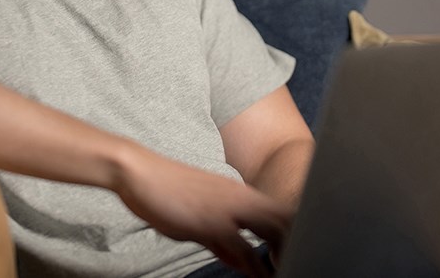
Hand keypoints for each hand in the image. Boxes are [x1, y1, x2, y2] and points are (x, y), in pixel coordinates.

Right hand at [112, 147, 291, 277]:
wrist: (139, 171)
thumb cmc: (167, 191)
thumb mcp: (200, 216)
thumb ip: (223, 239)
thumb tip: (240, 261)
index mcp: (239, 193)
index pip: (280, 211)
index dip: (295, 231)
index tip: (299, 252)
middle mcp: (239, 198)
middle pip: (285, 220)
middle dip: (296, 244)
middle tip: (300, 264)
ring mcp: (227, 209)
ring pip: (272, 231)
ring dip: (282, 255)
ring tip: (288, 272)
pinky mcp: (211, 222)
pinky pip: (241, 247)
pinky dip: (253, 266)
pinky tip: (258, 275)